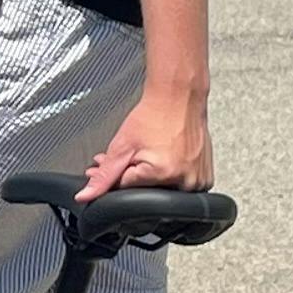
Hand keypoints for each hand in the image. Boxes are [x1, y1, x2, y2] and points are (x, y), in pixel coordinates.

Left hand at [78, 84, 212, 197]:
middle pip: (146, 191)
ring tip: (152, 151)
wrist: (179, 97)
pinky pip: (182, 186)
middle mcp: (184, 181)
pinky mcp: (206, 177)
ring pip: (163, 190)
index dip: (114, 179)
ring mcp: (198, 180)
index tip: (109, 167)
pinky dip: (171, 176)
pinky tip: (167, 157)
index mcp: (163, 176)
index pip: (127, 190)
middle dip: (132, 176)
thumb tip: (86, 196)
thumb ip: (104, 176)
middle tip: (133, 154)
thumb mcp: (122, 146)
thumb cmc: (154, 115)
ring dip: (151, 176)